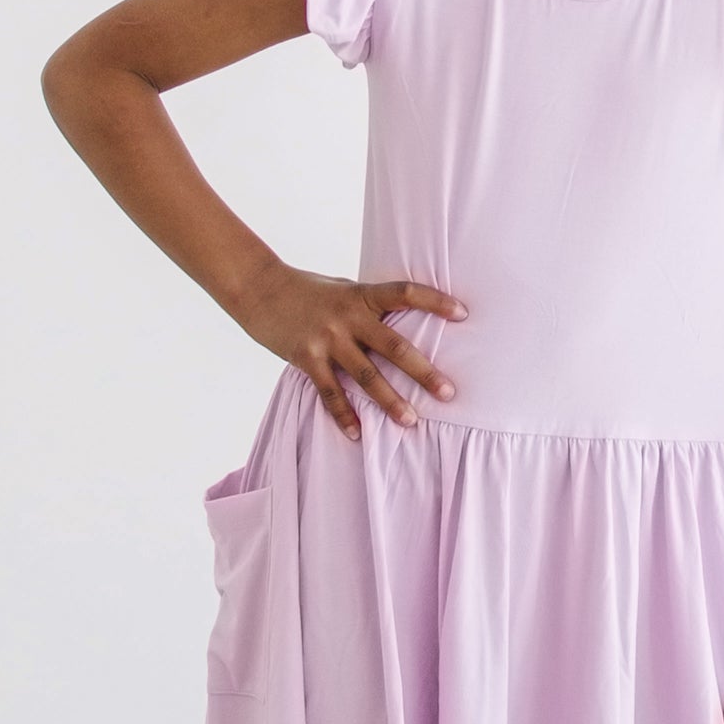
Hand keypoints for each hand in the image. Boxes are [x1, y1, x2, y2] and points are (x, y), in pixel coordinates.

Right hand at [233, 266, 463, 441]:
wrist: (260, 289)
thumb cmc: (309, 290)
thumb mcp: (345, 289)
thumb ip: (370, 306)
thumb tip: (404, 320)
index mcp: (362, 295)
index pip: (405, 292)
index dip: (435, 301)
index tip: (463, 314)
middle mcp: (348, 318)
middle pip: (393, 346)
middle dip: (422, 371)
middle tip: (448, 393)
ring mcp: (327, 340)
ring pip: (365, 376)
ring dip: (390, 401)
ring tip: (411, 421)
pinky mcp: (306, 358)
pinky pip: (329, 392)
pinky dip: (343, 415)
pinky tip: (357, 434)